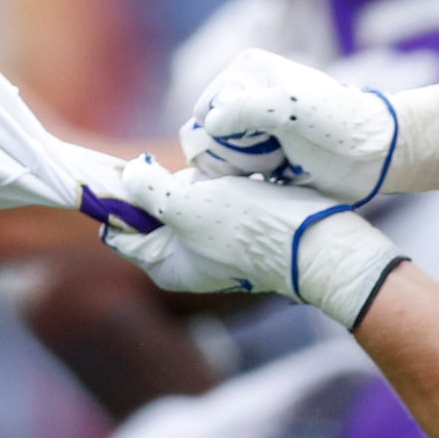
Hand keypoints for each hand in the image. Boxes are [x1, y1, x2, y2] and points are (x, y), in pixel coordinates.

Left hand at [107, 156, 404, 326]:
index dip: (120, 197)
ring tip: (220, 183)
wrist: (318, 242)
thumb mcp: (187, 204)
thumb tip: (128, 175)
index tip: (137, 171)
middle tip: (194, 183)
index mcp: (163, 267)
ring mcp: (209, 248)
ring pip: (183, 200)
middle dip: (166, 187)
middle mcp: (182, 263)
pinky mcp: (234, 232)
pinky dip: (217, 186)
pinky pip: (211, 200)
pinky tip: (235, 184)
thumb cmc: (251, 227)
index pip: (119, 229)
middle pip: (151, 211)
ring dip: (196, 183)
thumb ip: (147, 190)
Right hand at [183, 48, 438, 200]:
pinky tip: (274, 178)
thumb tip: (209, 122)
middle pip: (206, 136)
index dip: (226, 134)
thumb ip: (248, 107)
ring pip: (214, 158)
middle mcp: (242, 94)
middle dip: (235, 154)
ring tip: (278, 165)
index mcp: (247, 70)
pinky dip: (245, 181)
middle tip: (274, 156)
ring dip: (242, 170)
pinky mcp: (256, 153)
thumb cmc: (339, 126)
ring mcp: (248, 126)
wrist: (374, 155)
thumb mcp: (293, 109)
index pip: (205, 110)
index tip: (263, 140)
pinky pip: (227, 173)